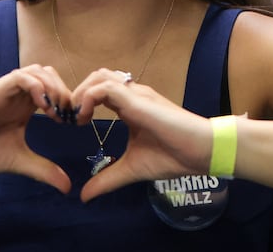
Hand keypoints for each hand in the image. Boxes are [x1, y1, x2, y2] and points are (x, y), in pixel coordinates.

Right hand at [0, 64, 73, 192]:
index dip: (69, 102)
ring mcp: (6, 89)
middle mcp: (17, 94)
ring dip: (54, 88)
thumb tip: (68, 187)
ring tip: (56, 113)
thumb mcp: (17, 161)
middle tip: (68, 117)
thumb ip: (43, 170)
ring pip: (39, 71)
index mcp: (23, 106)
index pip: (54, 89)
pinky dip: (37, 86)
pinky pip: (21, 77)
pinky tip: (42, 107)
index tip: (75, 123)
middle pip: (50, 75)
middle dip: (65, 92)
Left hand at [71, 69, 213, 201]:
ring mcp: (136, 94)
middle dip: (78, 93)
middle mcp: (132, 95)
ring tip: (77, 118)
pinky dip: (89, 97)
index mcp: (130, 106)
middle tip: (70, 119)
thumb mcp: (132, 169)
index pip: (99, 91)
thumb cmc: (173, 157)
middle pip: (96, 76)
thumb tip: (84, 196)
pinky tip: (85, 118)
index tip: (72, 125)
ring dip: (82, 93)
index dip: (81, 103)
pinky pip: (106, 87)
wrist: (201, 152)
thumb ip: (107, 179)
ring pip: (100, 76)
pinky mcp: (138, 100)